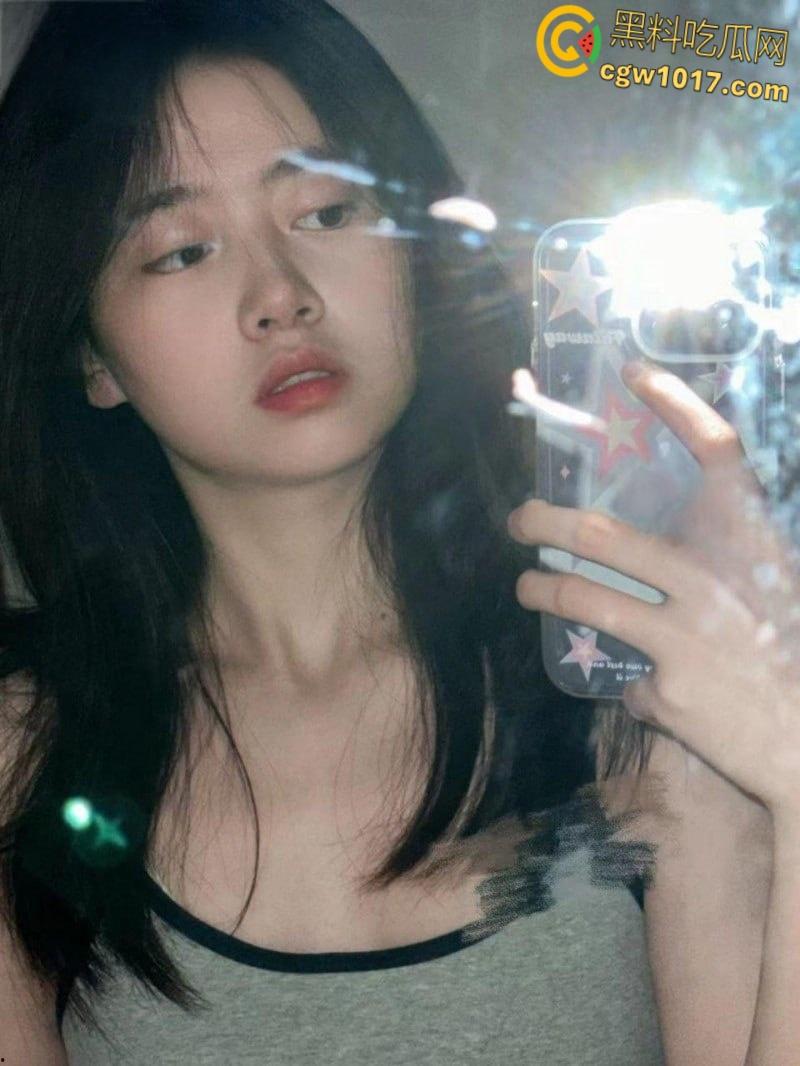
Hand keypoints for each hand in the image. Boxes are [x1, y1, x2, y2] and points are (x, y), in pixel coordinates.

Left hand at [507, 360, 799, 822]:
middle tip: (521, 520)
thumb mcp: (767, 581)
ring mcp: (686, 635)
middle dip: (543, 523)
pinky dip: (631, 680)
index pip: (718, 450)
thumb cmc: (789, 650)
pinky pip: (626, 676)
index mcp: (747, 542)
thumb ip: (715, 557)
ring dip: (543, 591)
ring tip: (528, 588)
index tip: (634, 374)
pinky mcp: (667, 690)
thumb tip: (657, 547)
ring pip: (584, 599)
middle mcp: (712, 578)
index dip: (677, 404)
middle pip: (603, 534)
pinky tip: (650, 688)